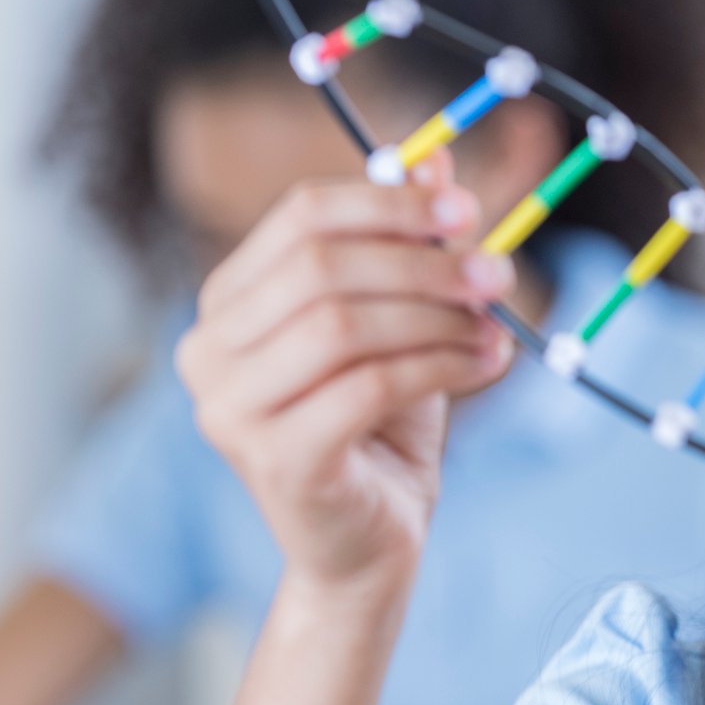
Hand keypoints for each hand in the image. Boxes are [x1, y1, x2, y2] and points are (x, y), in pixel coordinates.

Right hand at [176, 150, 515, 591]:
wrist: (369, 547)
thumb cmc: (379, 429)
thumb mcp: (402, 322)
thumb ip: (408, 246)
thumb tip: (439, 158)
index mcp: (229, 303)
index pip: (301, 217)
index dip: (389, 203)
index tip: (467, 209)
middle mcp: (207, 351)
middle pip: (321, 266)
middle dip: (423, 261)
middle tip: (498, 271)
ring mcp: (228, 409)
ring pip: (343, 324)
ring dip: (436, 316)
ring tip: (495, 327)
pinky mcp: (274, 459)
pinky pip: (366, 386)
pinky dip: (440, 365)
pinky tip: (487, 363)